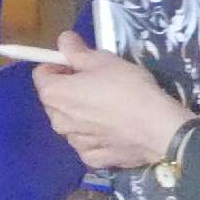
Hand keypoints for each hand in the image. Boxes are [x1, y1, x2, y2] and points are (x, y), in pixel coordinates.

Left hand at [31, 32, 190, 171]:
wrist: (157, 128)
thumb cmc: (128, 88)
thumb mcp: (103, 60)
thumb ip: (77, 51)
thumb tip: (63, 41)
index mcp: (54, 94)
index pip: (41, 74)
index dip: (58, 65)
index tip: (78, 64)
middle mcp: (57, 121)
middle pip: (54, 100)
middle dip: (69, 90)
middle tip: (96, 83)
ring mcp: (75, 143)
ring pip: (70, 123)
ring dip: (81, 113)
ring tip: (109, 107)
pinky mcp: (93, 159)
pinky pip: (87, 143)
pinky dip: (96, 136)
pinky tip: (114, 129)